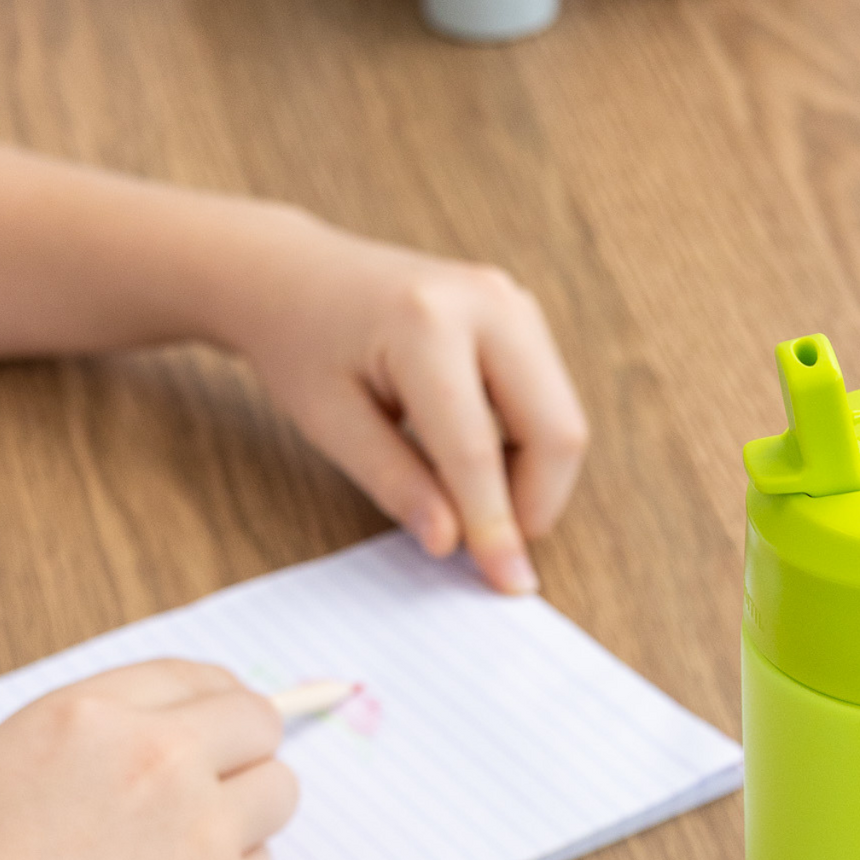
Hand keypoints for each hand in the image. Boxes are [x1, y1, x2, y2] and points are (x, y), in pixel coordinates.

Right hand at [0, 661, 296, 859]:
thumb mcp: (9, 768)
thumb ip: (92, 737)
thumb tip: (177, 725)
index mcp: (89, 720)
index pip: (194, 678)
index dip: (216, 697)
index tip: (223, 717)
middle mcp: (157, 763)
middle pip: (257, 724)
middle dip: (246, 748)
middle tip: (223, 779)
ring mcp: (202, 833)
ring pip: (277, 792)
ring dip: (247, 812)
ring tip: (188, 848)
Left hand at [224, 212, 588, 593]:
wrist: (296, 276)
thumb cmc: (303, 345)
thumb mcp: (330, 424)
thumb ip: (396, 483)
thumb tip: (452, 543)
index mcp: (424, 322)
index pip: (476, 449)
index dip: (495, 525)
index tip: (508, 583)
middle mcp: (485, 302)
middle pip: (555, 429)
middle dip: (535, 503)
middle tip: (489, 546)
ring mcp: (513, 303)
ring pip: (563, 419)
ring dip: (534, 479)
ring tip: (470, 500)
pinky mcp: (523, 317)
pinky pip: (552, 402)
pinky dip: (529, 450)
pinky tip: (478, 465)